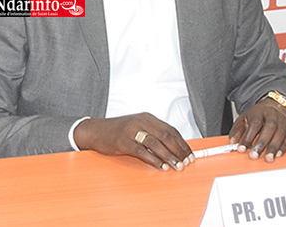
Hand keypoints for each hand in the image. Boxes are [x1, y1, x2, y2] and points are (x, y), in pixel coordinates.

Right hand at [73, 113, 194, 170]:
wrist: (95, 131)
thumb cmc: (117, 131)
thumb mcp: (137, 128)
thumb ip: (153, 134)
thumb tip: (173, 148)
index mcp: (147, 118)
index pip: (170, 130)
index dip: (182, 143)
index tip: (190, 154)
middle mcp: (141, 121)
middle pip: (166, 136)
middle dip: (179, 151)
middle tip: (187, 162)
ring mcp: (132, 130)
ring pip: (156, 143)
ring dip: (169, 157)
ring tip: (177, 166)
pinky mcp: (123, 141)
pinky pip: (142, 151)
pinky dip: (153, 160)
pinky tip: (161, 166)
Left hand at [229, 98, 285, 162]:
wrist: (272, 108)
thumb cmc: (257, 116)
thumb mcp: (243, 120)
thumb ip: (237, 132)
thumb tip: (232, 143)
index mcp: (258, 111)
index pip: (255, 123)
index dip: (248, 137)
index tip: (242, 149)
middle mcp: (272, 114)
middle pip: (270, 128)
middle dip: (262, 143)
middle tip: (254, 156)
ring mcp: (283, 121)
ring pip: (281, 133)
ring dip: (274, 148)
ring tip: (268, 158)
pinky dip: (284, 147)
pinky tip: (278, 154)